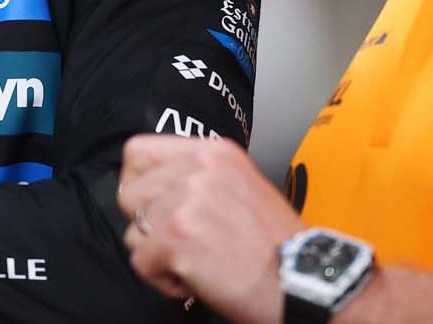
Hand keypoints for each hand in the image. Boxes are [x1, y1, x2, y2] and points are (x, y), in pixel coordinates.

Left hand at [119, 134, 303, 323]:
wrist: (303, 280)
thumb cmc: (274, 244)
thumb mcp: (239, 185)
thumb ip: (197, 177)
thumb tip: (154, 187)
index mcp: (213, 151)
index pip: (138, 152)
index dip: (137, 184)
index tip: (152, 207)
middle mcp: (199, 168)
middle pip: (129, 195)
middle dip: (147, 226)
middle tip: (183, 243)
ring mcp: (187, 201)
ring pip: (133, 232)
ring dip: (159, 256)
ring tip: (198, 261)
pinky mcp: (178, 237)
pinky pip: (141, 263)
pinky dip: (165, 280)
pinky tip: (198, 279)